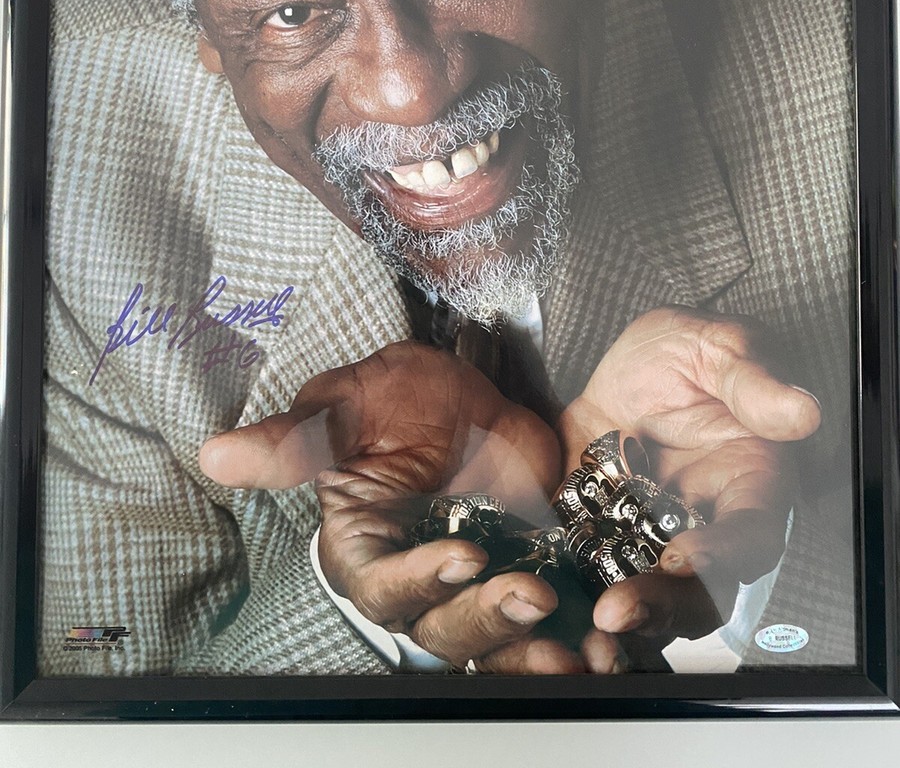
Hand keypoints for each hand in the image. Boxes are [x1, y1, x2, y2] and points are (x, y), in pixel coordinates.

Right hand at [200, 340, 622, 672]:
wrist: (472, 396)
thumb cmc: (400, 400)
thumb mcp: (351, 407)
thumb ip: (297, 439)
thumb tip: (214, 453)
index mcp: (366, 546)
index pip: (381, 584)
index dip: (417, 580)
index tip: (459, 556)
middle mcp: (416, 579)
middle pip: (439, 627)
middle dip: (484, 618)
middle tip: (527, 592)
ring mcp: (473, 586)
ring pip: (489, 641)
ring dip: (526, 646)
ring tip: (569, 637)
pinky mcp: (523, 577)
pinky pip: (540, 631)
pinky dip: (567, 641)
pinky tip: (599, 644)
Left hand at [558, 306, 821, 643]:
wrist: (623, 364)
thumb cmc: (687, 354)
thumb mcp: (717, 347)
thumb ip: (751, 381)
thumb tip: (801, 409)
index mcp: (747, 485)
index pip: (751, 538)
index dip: (724, 557)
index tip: (685, 559)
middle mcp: (702, 527)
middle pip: (698, 592)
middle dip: (661, 608)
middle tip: (616, 611)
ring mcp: (648, 541)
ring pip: (644, 597)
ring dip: (617, 618)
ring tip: (582, 622)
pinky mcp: (598, 539)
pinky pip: (586, 577)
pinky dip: (567, 594)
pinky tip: (537, 596)